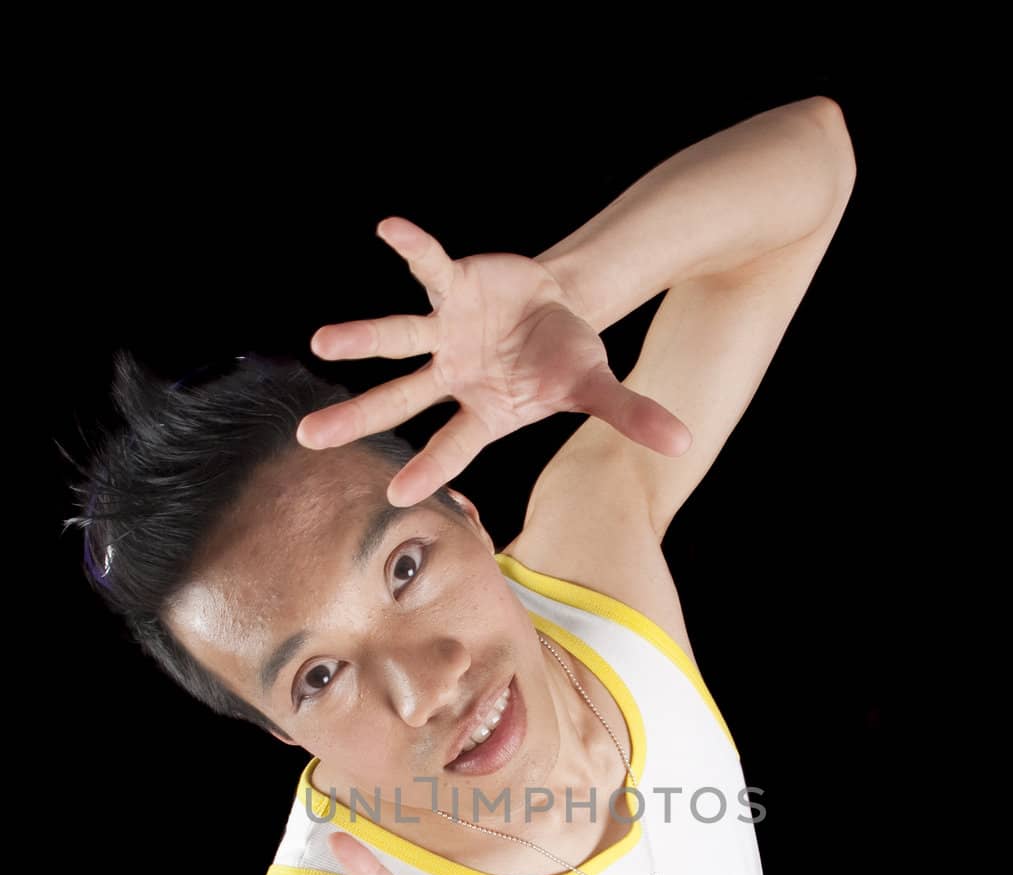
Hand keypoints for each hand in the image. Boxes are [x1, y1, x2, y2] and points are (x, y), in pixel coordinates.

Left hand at [296, 216, 692, 506]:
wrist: (559, 305)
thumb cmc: (567, 357)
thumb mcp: (599, 387)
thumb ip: (631, 416)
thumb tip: (684, 443)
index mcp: (485, 412)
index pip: (452, 444)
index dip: (428, 467)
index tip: (397, 491)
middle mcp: (453, 378)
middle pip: (400, 399)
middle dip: (358, 417)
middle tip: (311, 437)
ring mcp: (446, 334)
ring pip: (398, 338)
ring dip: (362, 338)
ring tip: (321, 341)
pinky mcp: (451, 288)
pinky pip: (428, 268)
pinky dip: (412, 247)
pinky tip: (388, 228)